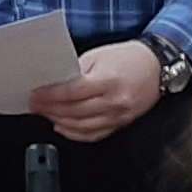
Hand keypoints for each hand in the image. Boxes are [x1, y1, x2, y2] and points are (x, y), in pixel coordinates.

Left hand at [37, 41, 165, 143]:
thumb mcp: (98, 56)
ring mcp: (119, 116)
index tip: (35, 95)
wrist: (157, 67)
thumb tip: (53, 84)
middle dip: (49, 109)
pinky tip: (63, 127)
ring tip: (45, 114)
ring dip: (59, 121)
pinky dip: (75, 133)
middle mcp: (114, 101)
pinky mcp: (121, 124)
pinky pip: (94, 135)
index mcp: (108, 80)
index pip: (71, 92)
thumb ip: (76, 71)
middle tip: (34, 105)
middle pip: (74, 111)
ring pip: (81, 126)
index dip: (49, 95)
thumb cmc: (128, 58)